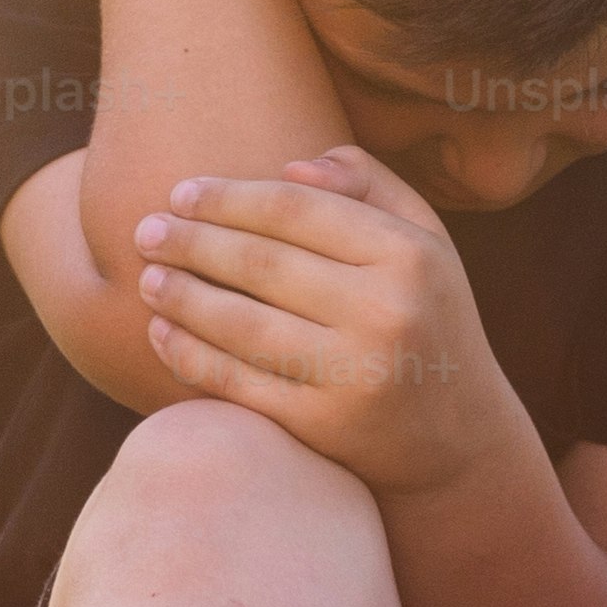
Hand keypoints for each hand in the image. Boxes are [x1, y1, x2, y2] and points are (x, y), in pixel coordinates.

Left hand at [131, 147, 534, 500]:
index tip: (181, 193)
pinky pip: (238, 383)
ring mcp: (355, 373)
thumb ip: (369, 186)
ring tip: (146, 278)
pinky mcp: (325, 426)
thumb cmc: (427, 319)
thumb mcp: (425, 243)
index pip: (295, 209)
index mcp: (410, 253)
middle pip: (260, 262)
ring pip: (241, 323)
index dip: (228, 197)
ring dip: (181, 297)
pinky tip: (161, 333)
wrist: (462, 442)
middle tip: (145, 232)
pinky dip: (190, 356)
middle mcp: (387, 310)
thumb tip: (290, 164)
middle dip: (190, 242)